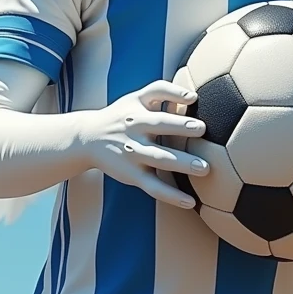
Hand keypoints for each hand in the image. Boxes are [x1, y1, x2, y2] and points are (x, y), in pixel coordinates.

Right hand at [79, 81, 208, 207]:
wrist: (88, 139)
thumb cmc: (122, 115)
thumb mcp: (136, 97)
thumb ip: (163, 91)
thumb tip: (194, 96)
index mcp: (138, 108)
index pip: (155, 94)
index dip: (174, 95)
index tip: (194, 98)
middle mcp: (135, 129)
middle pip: (158, 125)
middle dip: (180, 126)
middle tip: (202, 129)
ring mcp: (133, 153)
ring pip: (159, 158)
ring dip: (181, 163)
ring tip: (204, 168)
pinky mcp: (132, 175)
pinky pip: (154, 187)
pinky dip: (171, 195)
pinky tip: (190, 202)